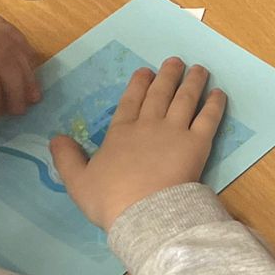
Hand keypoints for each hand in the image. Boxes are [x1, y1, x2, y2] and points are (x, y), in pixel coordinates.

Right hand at [49, 58, 226, 230]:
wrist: (145, 213)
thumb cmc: (111, 199)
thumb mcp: (78, 181)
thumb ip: (67, 158)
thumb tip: (55, 138)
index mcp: (121, 132)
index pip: (130, 101)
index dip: (139, 84)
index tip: (146, 71)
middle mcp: (149, 125)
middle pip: (160, 94)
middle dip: (168, 75)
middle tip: (176, 61)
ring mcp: (175, 132)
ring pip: (185, 99)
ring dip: (193, 82)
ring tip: (199, 69)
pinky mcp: (198, 144)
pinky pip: (208, 118)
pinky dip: (214, 104)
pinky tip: (219, 94)